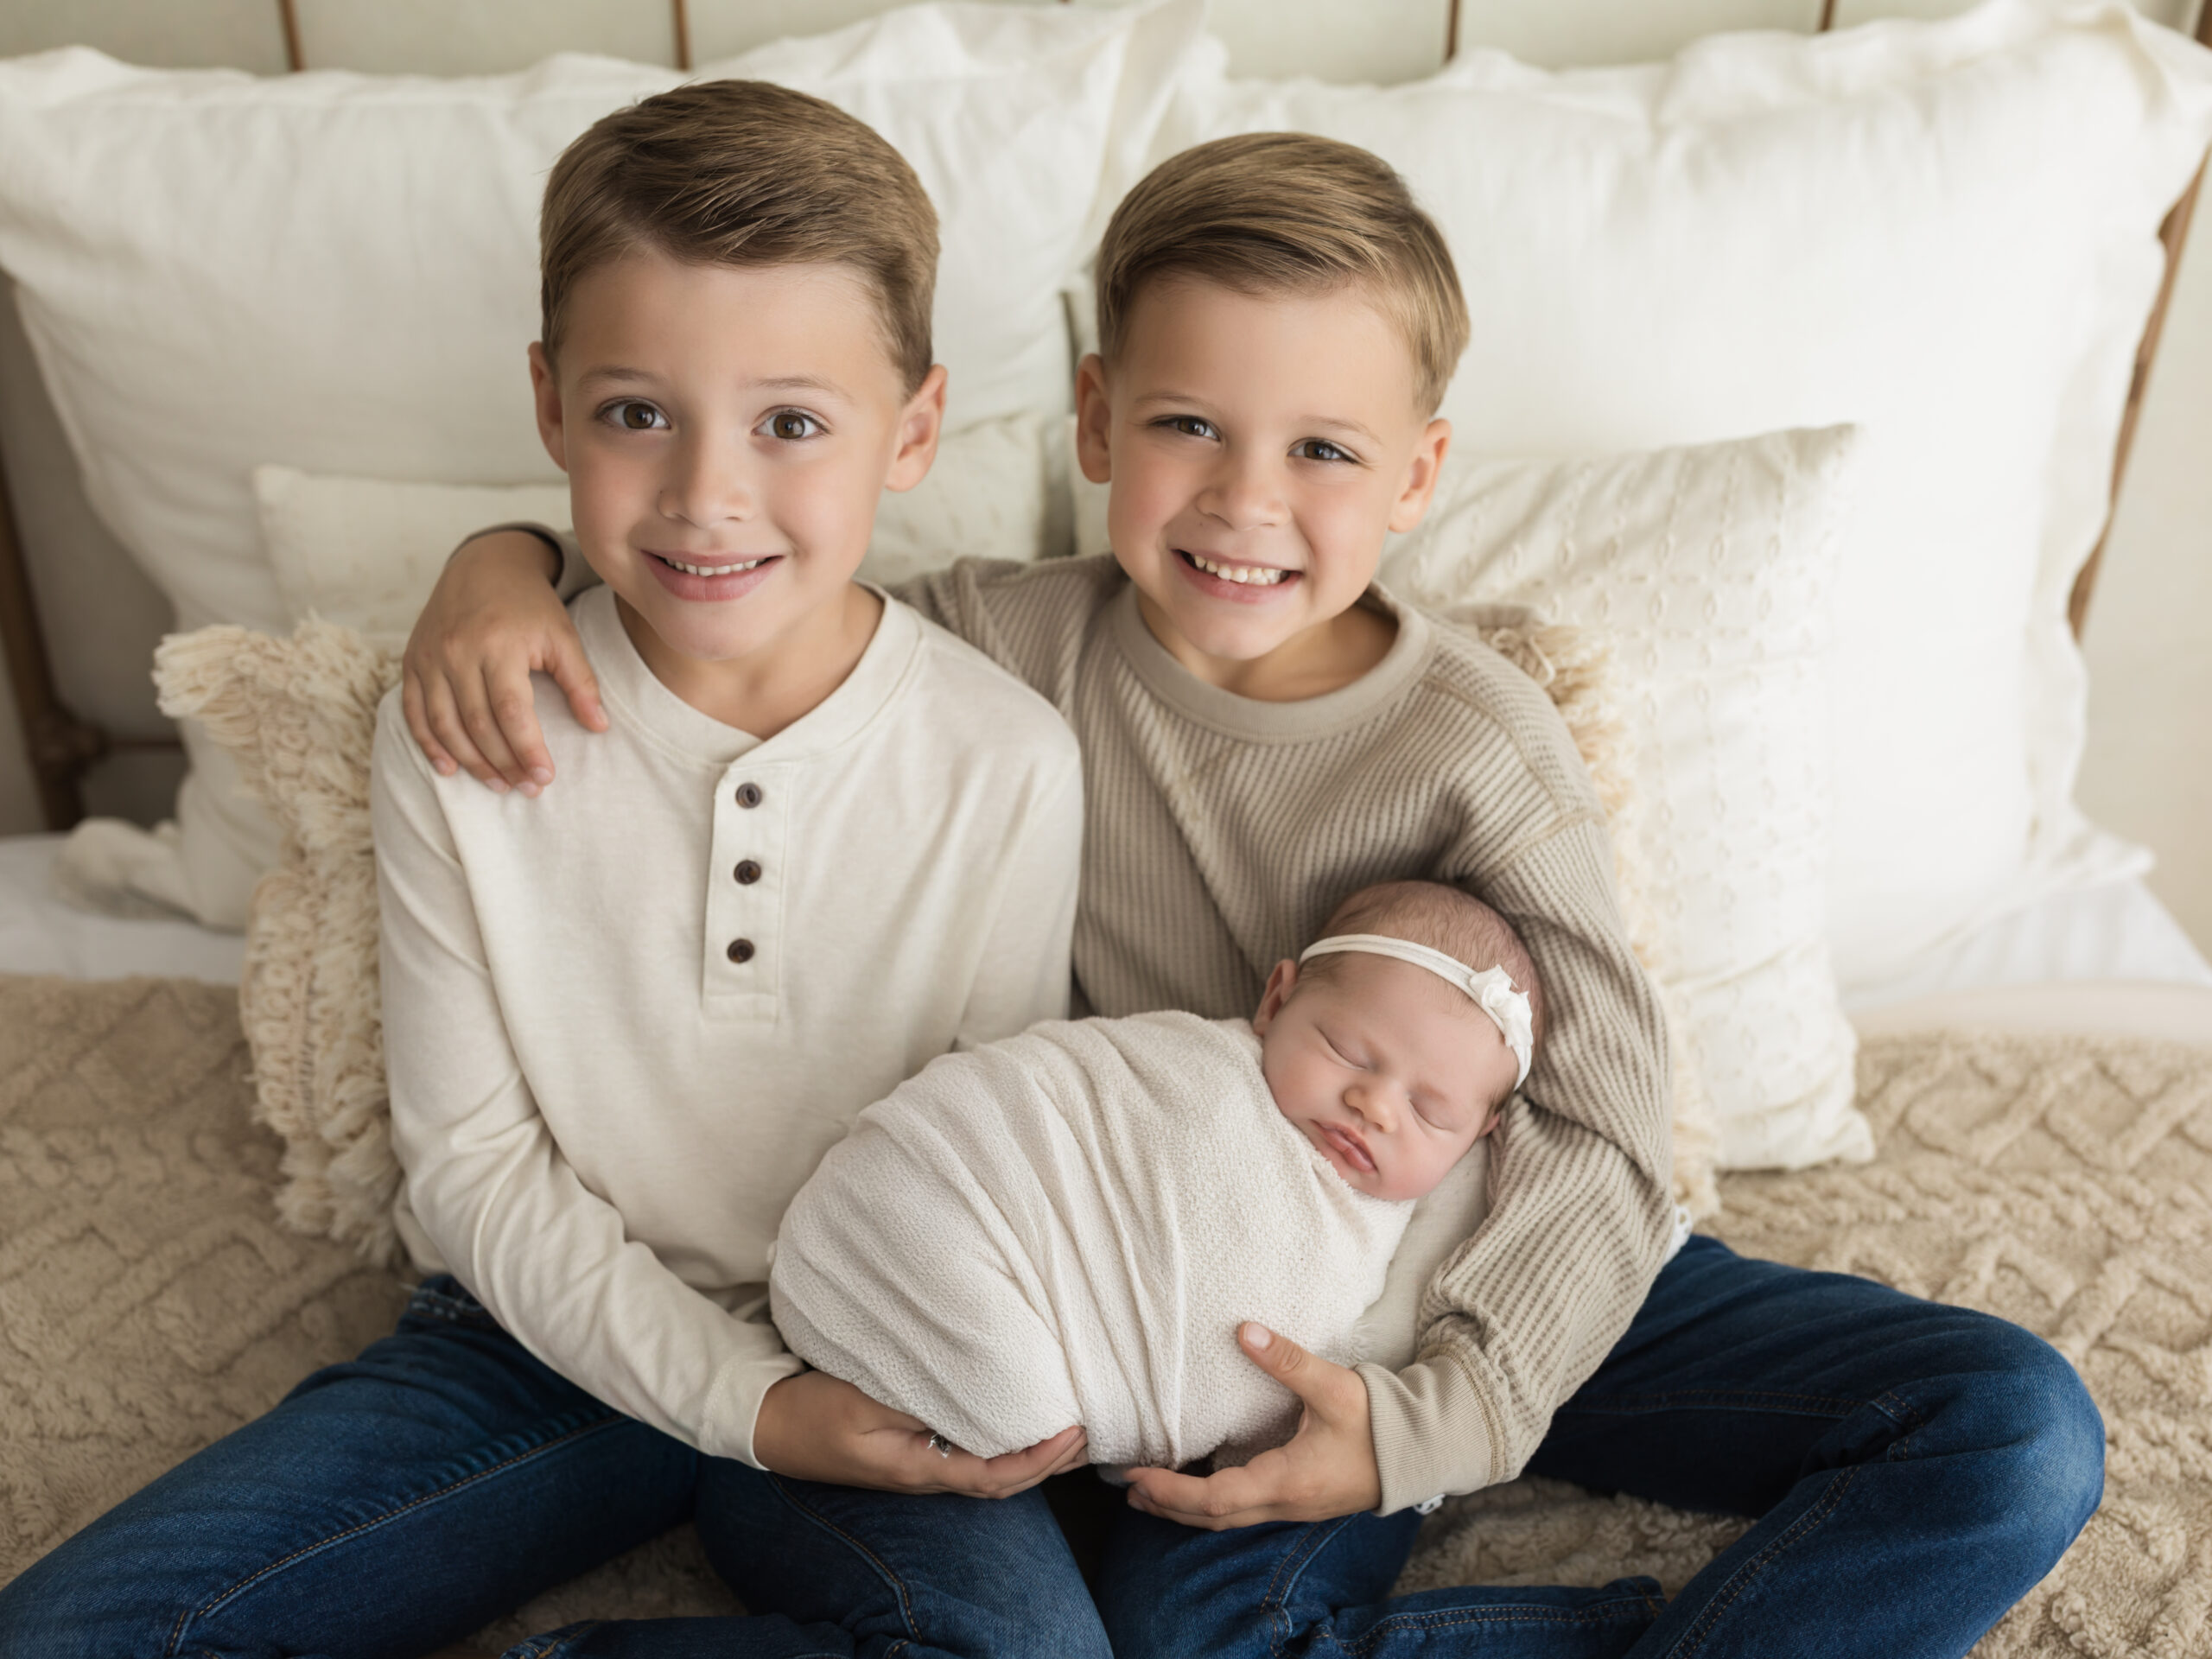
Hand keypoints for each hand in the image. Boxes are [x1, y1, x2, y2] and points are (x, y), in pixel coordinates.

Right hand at [401, 529, 606, 793]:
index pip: (512, 711)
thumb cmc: (530, 605)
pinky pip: (414, 711)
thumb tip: (599, 727)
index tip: (545, 778)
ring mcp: (430, 657)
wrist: (483, 565)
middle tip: (528, 788)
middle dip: (504, 763)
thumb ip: (580, 681)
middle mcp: (458, 651)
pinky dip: (430, 744)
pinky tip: (450, 768)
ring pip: (444, 724)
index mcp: (499, 644)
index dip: (528, 750)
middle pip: (477, 724)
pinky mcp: (412, 660)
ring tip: (499, 785)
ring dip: (470, 762)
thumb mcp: (562, 636)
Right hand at [753, 1369, 1087, 1498]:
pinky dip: (1005, 1442)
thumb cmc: (813, 1409)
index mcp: (919, 1467)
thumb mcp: (863, 1399)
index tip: (1074, 1433)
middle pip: (1004, 1480)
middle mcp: (926, 1473)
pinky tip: (1017, 1420)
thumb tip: (973, 1392)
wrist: (770, 1424)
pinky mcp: (913, 1451)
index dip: (1040, 1459)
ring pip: (991, 1469)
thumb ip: (917, 1400)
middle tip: (1089, 1430)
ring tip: (1068, 1426)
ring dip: (1033, 1453)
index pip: (996, 1476)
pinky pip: (972, 1453)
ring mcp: (920, 1465)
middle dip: (1050, 1461)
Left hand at [1122, 1323, 1381, 1528]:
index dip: (1171, 1491)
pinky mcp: (1299, 1500)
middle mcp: (1283, 1504)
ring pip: (1227, 1520)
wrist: (1421, 1452)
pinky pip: (1244, 1511)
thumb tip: (1244, 1330)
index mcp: (1286, 1482)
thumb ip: (1287, 1360)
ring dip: (1187, 1510)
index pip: (1214, 1499)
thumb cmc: (1379, 1423)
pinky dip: (1213, 1505)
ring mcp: (1292, 1507)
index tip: (1137, 1474)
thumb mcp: (1333, 1386)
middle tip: (1130, 1488)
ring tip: (1151, 1494)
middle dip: (1168, 1506)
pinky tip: (1202, 1488)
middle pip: (1213, 1518)